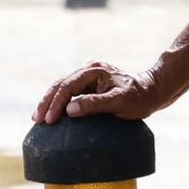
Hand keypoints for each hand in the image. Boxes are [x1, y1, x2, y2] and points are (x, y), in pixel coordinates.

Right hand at [33, 61, 162, 123]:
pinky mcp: (90, 83)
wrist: (152, 92)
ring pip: (62, 86)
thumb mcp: (119, 102)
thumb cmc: (138, 98)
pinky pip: (69, 91)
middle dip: (47, 101)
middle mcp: (89, 69)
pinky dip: (58, 101)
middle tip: (37, 119)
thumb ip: (95, 104)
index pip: (68, 86)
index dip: (56, 102)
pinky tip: (52, 112)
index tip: (49, 119)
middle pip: (61, 83)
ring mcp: (89, 75)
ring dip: (50, 101)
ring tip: (38, 117)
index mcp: (94, 70)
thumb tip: (70, 110)